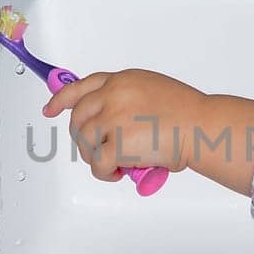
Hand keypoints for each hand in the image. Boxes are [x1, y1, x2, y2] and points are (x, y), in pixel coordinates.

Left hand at [41, 69, 208, 181]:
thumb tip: (114, 122)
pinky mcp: (117, 143)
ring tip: (116, 164)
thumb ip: (129, 99)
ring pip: (85, 142)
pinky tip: (119, 173)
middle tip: (96, 150)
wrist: (203, 127)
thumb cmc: (190, 115)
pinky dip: (105, 173)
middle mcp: (114, 95)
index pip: (81, 86)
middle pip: (78, 118)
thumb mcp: (154, 90)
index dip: (61, 99)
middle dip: (83, 138)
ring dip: (96, 157)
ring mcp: (113, 118)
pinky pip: (97, 164)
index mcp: (123, 80)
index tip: (50, 109)